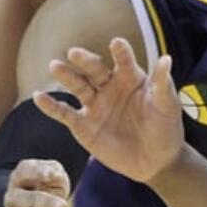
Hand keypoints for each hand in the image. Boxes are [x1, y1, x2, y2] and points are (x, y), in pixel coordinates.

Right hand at [4, 159, 76, 206]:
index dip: (37, 172)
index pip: (24, 172)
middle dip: (44, 203)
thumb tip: (54, 176)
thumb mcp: (50, 170)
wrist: (31, 200)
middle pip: (26, 201)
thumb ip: (53, 171)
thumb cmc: (44, 182)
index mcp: (18, 178)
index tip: (51, 174)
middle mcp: (13, 199)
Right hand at [35, 39, 184, 184]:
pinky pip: (64, 113)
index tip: (117, 43)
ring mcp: (94, 105)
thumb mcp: (167, 107)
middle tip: (75, 53)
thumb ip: (163, 84)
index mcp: (130, 78)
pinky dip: (51, 106)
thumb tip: (166, 59)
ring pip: (77, 86)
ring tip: (55, 66)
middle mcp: (109, 87)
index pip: (123, 61)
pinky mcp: (83, 125)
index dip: (120, 52)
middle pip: (94, 70)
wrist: (156, 162)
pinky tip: (39, 97)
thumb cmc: (165, 129)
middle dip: (85, 61)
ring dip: (66, 76)